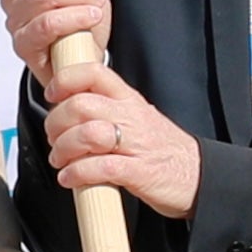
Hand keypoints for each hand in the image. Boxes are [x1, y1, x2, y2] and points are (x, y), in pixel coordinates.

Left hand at [39, 62, 203, 219]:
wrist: (198, 177)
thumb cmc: (163, 150)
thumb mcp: (136, 118)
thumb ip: (106, 109)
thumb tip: (65, 109)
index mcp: (129, 100)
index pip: (94, 72)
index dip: (65, 80)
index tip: (52, 95)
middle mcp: (131, 117)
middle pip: (81, 105)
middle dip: (56, 123)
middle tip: (54, 138)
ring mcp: (137, 145)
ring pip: (88, 134)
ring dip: (64, 149)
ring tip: (61, 161)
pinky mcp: (140, 173)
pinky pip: (100, 168)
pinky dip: (77, 174)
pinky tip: (70, 178)